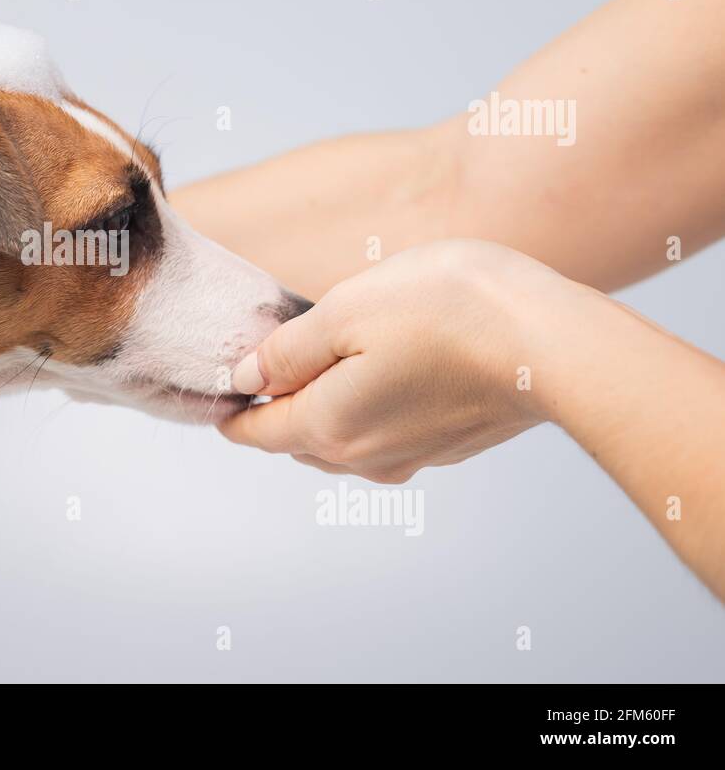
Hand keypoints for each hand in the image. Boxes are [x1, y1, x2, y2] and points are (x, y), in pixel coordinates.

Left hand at [220, 240, 576, 482]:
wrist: (552, 343)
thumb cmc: (448, 313)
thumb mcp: (343, 312)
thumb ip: (287, 352)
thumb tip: (246, 378)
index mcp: (327, 427)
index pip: (255, 433)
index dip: (230, 410)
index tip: (218, 390)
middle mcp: (364, 457)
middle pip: (295, 440)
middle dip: (275, 409)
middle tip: (266, 367)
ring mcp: (411, 455)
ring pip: (342, 441)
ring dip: (323, 410)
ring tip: (320, 367)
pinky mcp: (450, 445)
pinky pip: (386, 434)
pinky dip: (369, 410)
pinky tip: (381, 372)